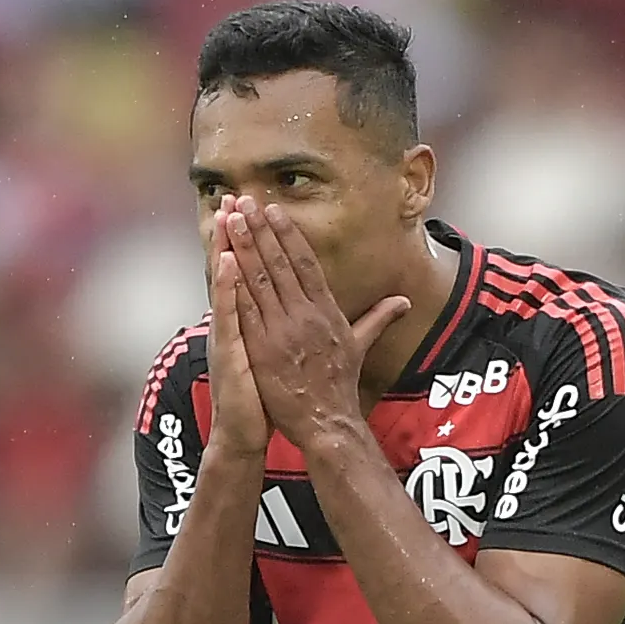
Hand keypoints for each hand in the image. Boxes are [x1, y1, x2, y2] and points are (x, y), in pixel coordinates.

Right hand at [203, 195, 269, 461]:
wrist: (244, 431)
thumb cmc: (263, 397)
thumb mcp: (276, 357)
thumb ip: (285, 330)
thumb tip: (295, 312)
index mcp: (248, 320)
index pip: (248, 272)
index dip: (251, 240)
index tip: (253, 208)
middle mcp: (233, 321)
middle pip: (233, 268)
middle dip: (234, 232)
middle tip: (233, 197)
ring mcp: (227, 333)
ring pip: (225, 283)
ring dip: (223, 247)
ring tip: (225, 216)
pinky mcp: (226, 349)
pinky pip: (226, 312)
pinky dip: (225, 286)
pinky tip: (226, 261)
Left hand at [227, 203, 409, 451]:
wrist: (327, 421)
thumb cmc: (340, 385)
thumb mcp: (361, 346)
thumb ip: (378, 318)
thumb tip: (404, 301)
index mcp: (326, 310)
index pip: (305, 263)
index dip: (287, 234)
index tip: (273, 210)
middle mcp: (306, 315)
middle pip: (279, 263)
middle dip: (260, 230)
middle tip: (245, 202)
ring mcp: (283, 331)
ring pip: (259, 280)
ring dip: (242, 247)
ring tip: (229, 220)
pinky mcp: (263, 348)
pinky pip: (246, 310)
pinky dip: (233, 284)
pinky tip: (221, 263)